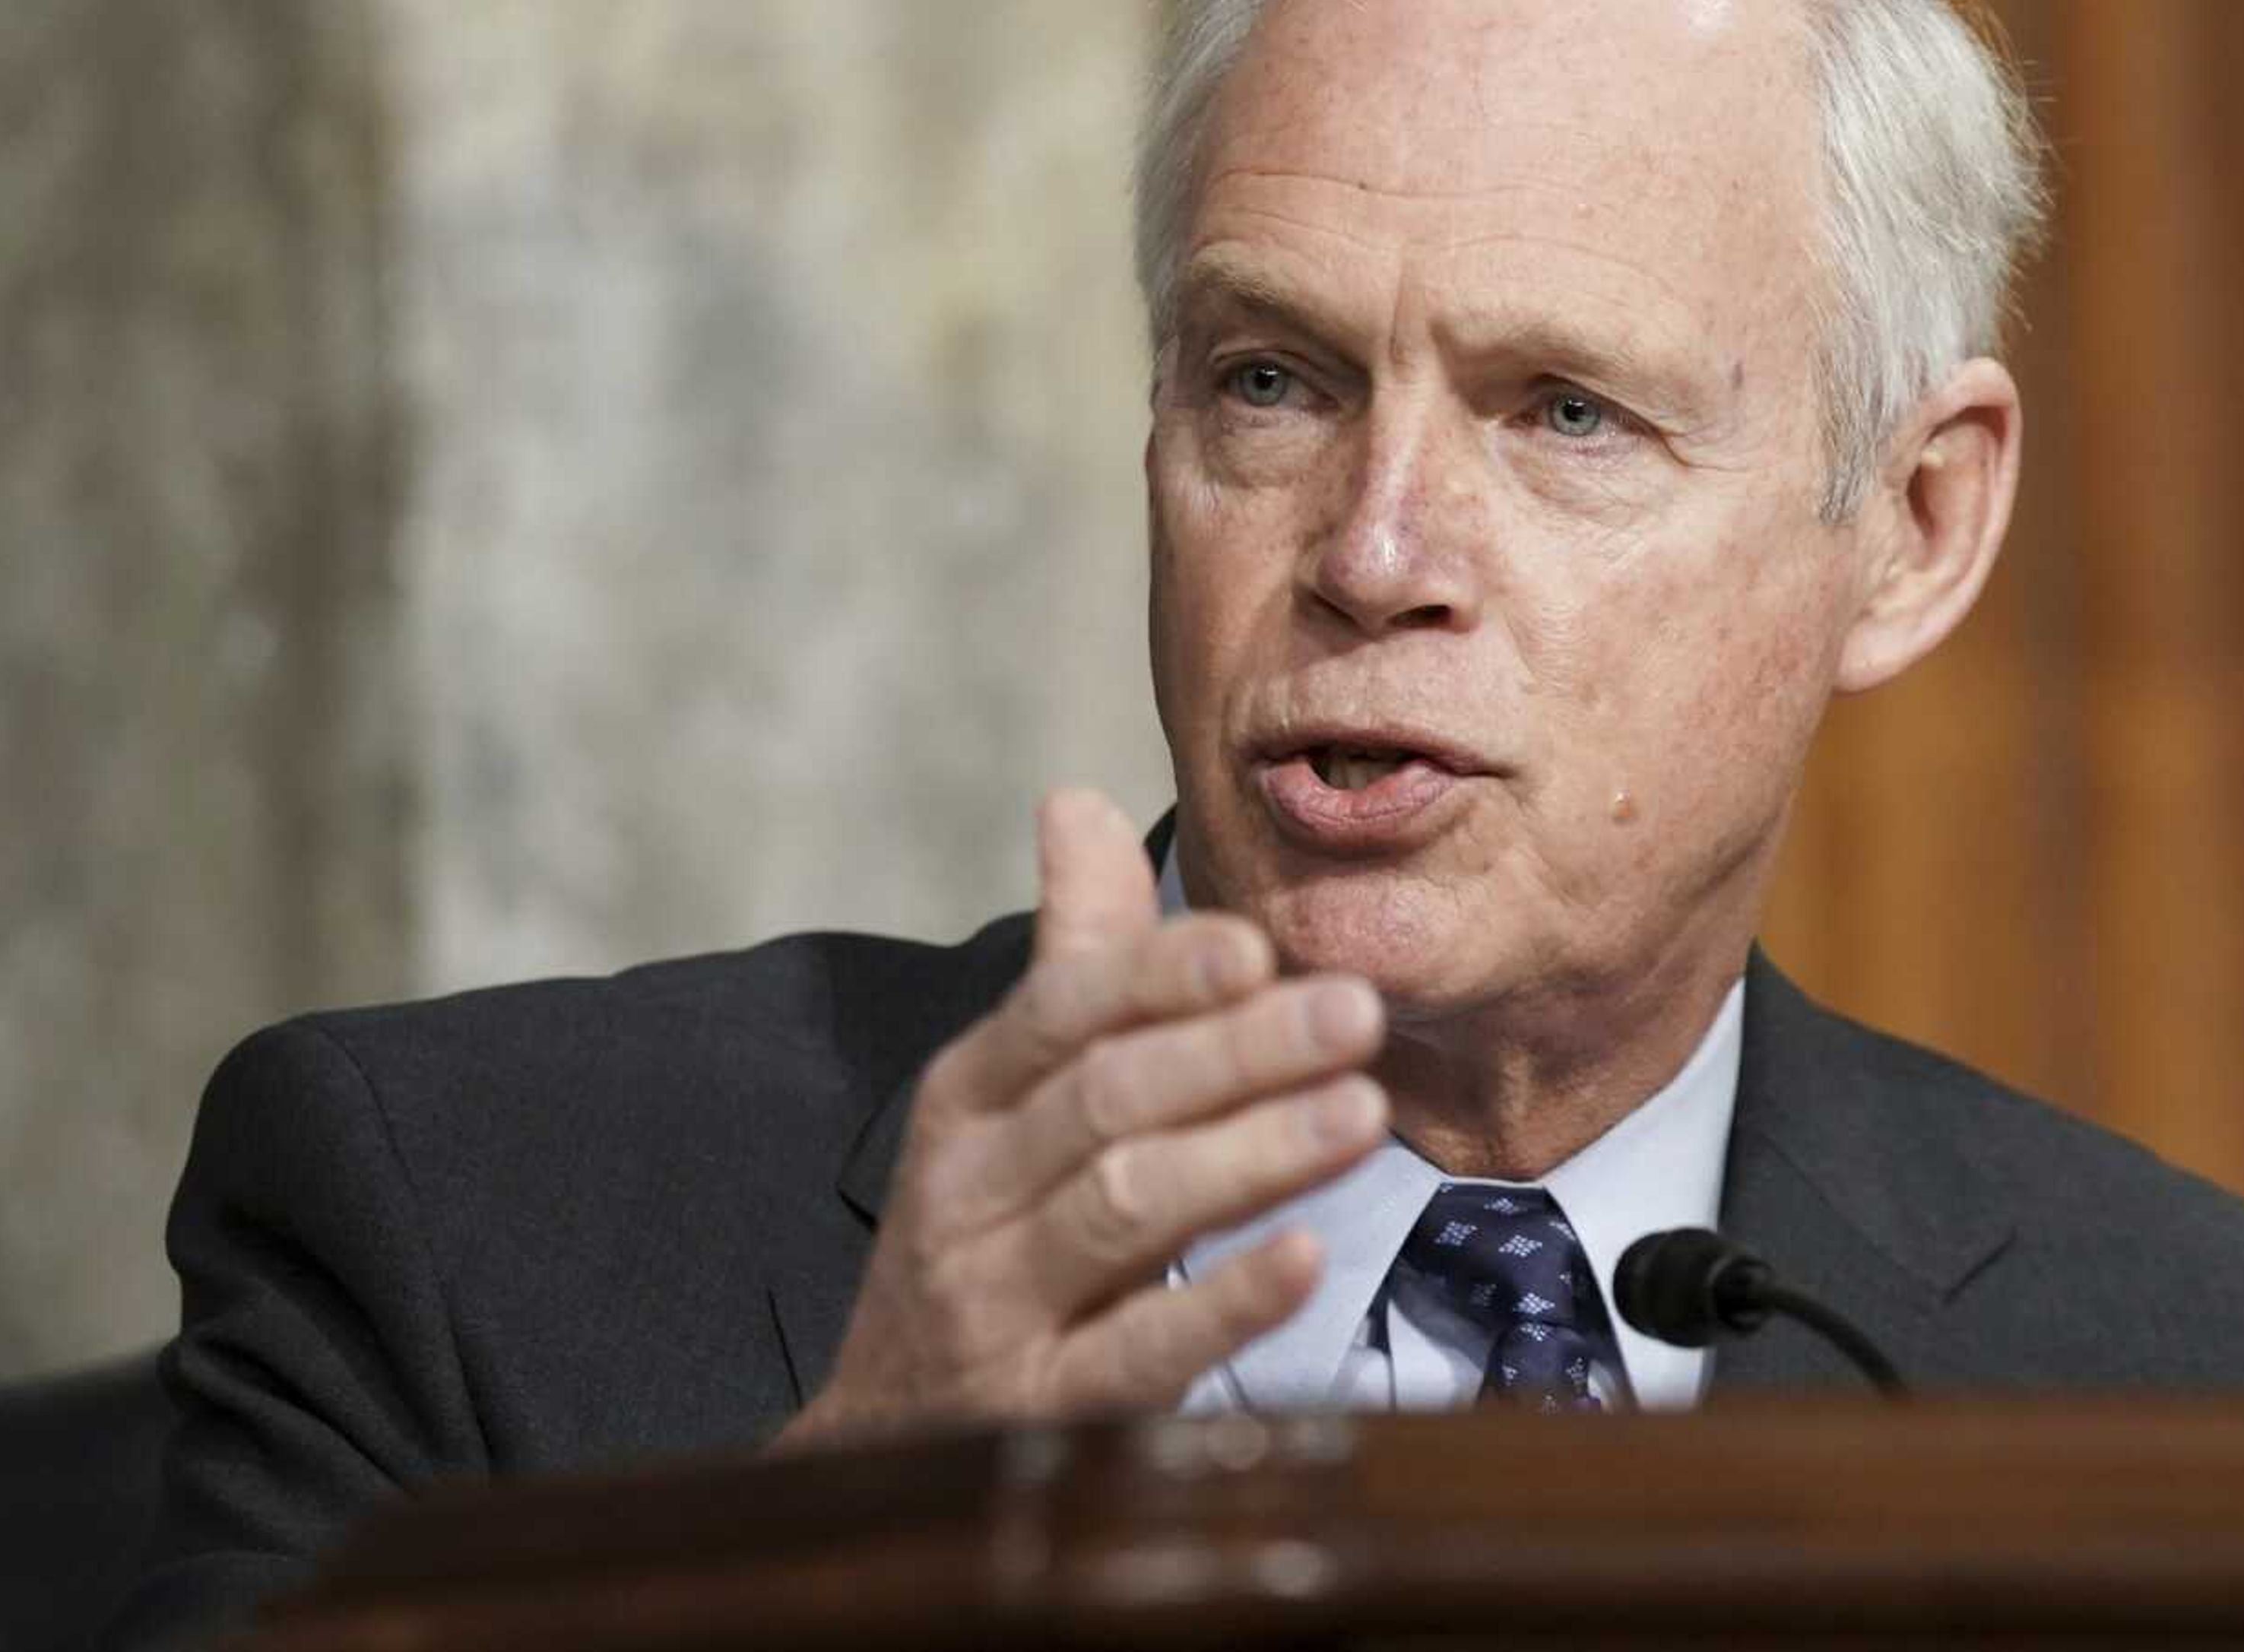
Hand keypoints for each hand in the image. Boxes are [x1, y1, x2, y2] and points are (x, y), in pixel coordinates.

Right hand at [775, 790, 1386, 1444]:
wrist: (884, 1443)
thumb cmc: (987, 1241)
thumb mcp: (1005, 1103)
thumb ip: (1069, 961)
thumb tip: (1077, 800)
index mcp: (968, 1101)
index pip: (1059, 1013)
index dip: (1158, 976)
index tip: (1257, 944)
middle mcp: (968, 1194)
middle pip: (1106, 1101)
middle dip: (1235, 1051)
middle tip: (1356, 1012)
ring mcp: (995, 1309)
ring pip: (1123, 1210)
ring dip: (1247, 1155)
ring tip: (1359, 1113)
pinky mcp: (1036, 1415)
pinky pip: (1134, 1356)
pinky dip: (1220, 1303)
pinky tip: (1305, 1260)